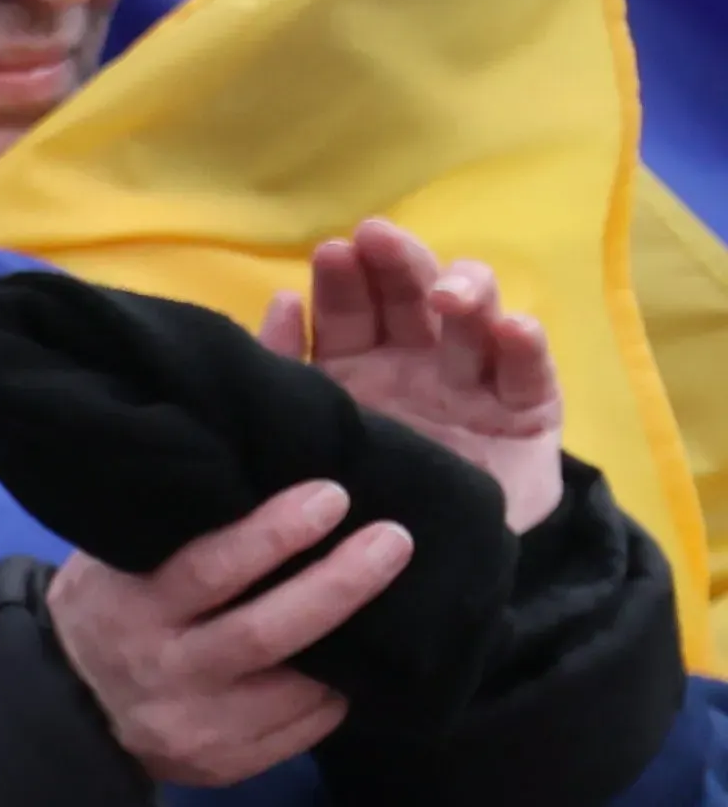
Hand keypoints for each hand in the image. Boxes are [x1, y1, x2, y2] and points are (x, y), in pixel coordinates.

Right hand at [50, 480, 411, 787]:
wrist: (63, 706)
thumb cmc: (107, 607)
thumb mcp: (114, 560)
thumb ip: (177, 531)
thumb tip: (272, 473)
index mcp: (130, 611)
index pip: (209, 570)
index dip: (276, 533)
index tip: (332, 496)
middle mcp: (161, 673)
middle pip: (265, 633)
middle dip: (339, 585)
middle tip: (393, 541)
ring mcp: (192, 727)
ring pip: (296, 690)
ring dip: (354, 646)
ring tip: (390, 603)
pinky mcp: (221, 765)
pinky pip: (302, 730)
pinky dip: (335, 694)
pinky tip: (347, 666)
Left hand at [289, 213, 565, 532]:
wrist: (424, 565)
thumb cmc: (358, 490)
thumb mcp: (309, 433)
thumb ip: (285, 370)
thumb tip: (280, 301)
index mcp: (360, 362)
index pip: (353, 306)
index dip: (345, 277)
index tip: (332, 252)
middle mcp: (418, 361)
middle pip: (414, 298)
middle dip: (399, 265)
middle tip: (382, 241)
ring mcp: (475, 381)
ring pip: (475, 320)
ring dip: (465, 292)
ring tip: (447, 295)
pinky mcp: (526, 410)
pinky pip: (526, 374)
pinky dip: (524, 347)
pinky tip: (515, 327)